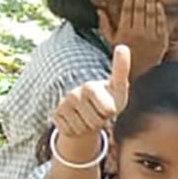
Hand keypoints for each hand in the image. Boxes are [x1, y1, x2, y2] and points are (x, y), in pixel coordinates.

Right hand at [48, 44, 130, 164]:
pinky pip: (71, 132)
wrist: (88, 113)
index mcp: (91, 86)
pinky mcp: (55, 115)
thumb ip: (121, 70)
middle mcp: (75, 93)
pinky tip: (78, 121)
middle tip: (99, 113)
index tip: (112, 81)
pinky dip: (78, 132)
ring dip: (89, 127)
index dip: (110, 109)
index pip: (107, 108)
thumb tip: (122, 46)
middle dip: (101, 122)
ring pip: (83, 128)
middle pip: (96, 121)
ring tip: (89, 116)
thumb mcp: (119, 90)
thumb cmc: (108, 100)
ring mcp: (63, 104)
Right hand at [101, 0, 170, 66]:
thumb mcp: (111, 41)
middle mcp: (138, 33)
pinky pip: (161, 24)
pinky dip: (160, 13)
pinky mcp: (162, 41)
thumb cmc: (125, 55)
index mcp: (125, 31)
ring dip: (151, 1)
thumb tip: (99, 10)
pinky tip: (158, 4)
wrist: (141, 73)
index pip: (127, 10)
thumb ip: (105, 25)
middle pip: (139, 9)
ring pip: (151, 15)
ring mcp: (151, 37)